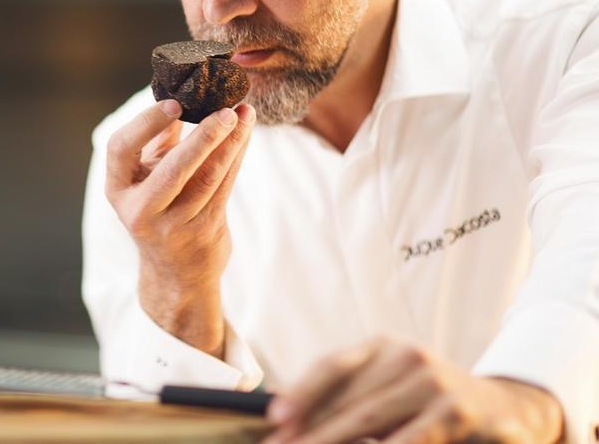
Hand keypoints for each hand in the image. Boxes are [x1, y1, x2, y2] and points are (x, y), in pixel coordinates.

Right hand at [104, 98, 254, 353]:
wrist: (174, 271)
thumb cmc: (159, 207)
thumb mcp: (147, 176)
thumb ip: (159, 139)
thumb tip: (182, 94)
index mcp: (118, 189)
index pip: (121, 149)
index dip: (146, 125)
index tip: (174, 104)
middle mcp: (141, 210)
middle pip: (173, 170)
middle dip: (203, 137)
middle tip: (225, 110)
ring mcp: (173, 225)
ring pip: (207, 177)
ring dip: (230, 143)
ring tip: (244, 114)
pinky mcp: (204, 231)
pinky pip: (224, 187)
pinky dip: (236, 157)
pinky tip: (245, 135)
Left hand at [263, 336, 564, 443]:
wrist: (506, 407)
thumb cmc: (430, 402)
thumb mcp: (390, 390)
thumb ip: (349, 400)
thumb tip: (289, 418)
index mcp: (382, 347)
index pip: (332, 366)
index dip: (301, 393)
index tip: (275, 419)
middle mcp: (406, 356)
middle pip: (348, 400)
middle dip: (313, 432)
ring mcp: (434, 381)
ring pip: (372, 421)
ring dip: (338, 442)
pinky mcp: (457, 410)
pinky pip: (412, 438)